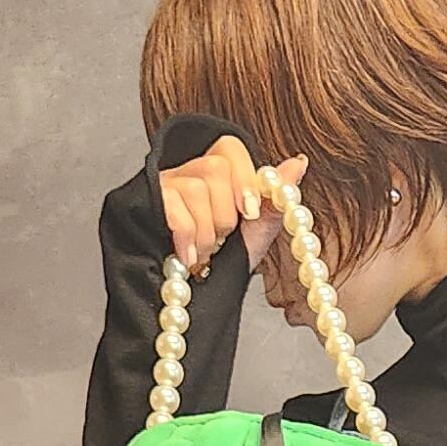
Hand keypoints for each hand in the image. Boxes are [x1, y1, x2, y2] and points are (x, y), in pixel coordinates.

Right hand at [158, 134, 307, 276]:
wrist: (193, 297)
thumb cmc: (222, 261)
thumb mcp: (255, 232)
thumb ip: (275, 199)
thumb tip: (298, 163)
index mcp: (216, 173)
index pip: (230, 148)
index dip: (243, 179)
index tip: (251, 212)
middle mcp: (188, 171)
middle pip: (215, 167)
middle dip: (226, 213)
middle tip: (222, 241)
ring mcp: (165, 185)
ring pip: (196, 188)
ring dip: (207, 233)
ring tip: (204, 255)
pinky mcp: (148, 203)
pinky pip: (175, 209)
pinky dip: (188, 238)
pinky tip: (189, 257)